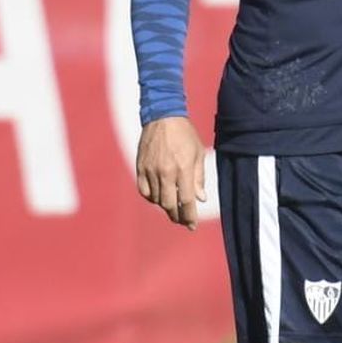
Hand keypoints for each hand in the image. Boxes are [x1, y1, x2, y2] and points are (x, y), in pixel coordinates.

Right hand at [136, 115, 207, 229]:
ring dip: (165, 206)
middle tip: (182, 220)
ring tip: (173, 207)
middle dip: (177, 216)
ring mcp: (150, 170)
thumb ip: (199, 178)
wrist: (162, 117)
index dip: (189, 216)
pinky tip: (158, 197)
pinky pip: (144, 190)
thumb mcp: (198, 154)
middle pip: (169, 204)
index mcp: (183, 169)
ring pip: (156, 199)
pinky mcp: (140, 167)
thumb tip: (201, 199)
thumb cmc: (185, 134)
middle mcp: (165, 172)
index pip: (186, 201)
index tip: (192, 226)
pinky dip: (151, 197)